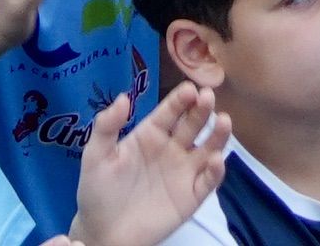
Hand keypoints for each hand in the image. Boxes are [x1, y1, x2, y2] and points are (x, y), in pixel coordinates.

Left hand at [70, 83, 234, 245]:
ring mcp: (183, 172)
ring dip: (218, 134)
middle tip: (207, 96)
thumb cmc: (98, 191)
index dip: (180, 99)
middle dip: (202, 109)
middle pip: (193, 124)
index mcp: (150, 134)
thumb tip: (123, 97)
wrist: (103, 232)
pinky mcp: (191, 197)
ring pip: (208, 149)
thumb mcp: (95, 156)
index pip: (170, 111)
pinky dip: (216, 171)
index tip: (190, 88)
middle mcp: (171, 149)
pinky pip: (208, 182)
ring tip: (224, 120)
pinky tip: (216, 160)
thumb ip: (107, 127)